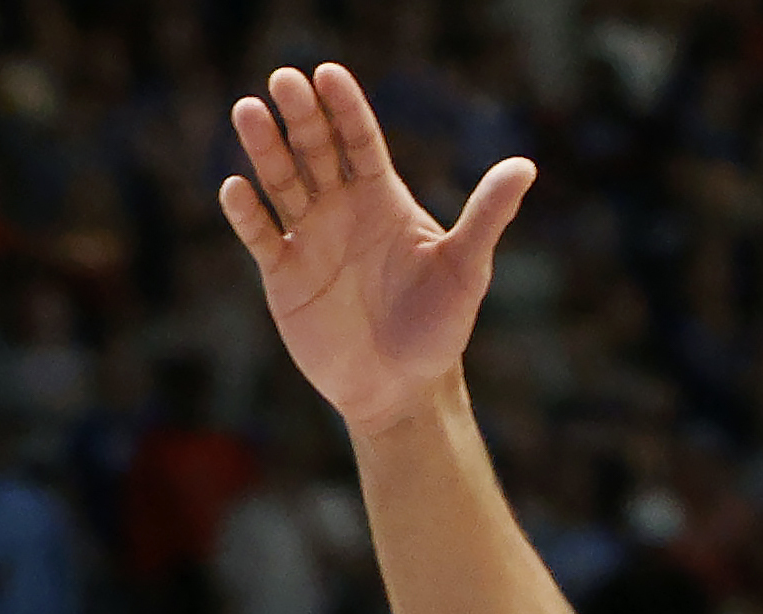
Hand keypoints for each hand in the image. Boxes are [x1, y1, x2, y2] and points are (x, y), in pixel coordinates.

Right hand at [222, 63, 536, 437]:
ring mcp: (309, 238)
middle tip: (283, 80)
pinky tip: (236, 188)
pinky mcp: (283, 274)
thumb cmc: (438, 329)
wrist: (402, 390)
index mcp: (382, 198)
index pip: (359, 140)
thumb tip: (526, 166)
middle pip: (315, 149)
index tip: (328, 74)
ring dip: (264, 148)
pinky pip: (258, 235)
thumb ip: (487, 215)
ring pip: (281, 181)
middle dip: (299, 116)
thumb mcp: (466, 269)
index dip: (345, 107)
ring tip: (248, 112)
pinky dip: (245, 212)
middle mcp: (341, 208)